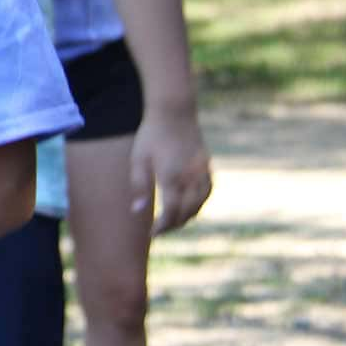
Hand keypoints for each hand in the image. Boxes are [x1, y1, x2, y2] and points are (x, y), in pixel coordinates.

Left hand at [130, 106, 212, 234]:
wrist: (175, 113)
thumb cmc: (151, 135)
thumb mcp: (138, 159)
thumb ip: (139, 186)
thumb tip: (138, 211)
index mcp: (172, 177)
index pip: (171, 212)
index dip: (163, 226)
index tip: (152, 233)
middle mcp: (190, 177)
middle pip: (187, 212)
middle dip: (174, 225)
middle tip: (159, 230)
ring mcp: (201, 172)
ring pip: (200, 204)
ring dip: (187, 216)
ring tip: (172, 221)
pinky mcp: (207, 166)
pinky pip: (207, 192)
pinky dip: (199, 204)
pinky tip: (189, 206)